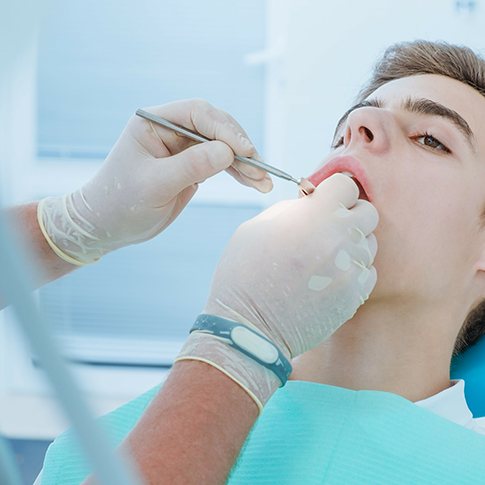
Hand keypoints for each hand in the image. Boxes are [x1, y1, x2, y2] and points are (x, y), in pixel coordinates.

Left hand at [38, 99, 271, 264]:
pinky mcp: (192, 167)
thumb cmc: (122, 202)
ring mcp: (183, 149)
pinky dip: (239, 174)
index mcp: (155, 122)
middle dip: (240, 148)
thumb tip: (228, 152)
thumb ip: (190, 166)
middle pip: (216, 128)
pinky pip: (221, 165)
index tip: (245, 151)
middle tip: (260, 170)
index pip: (197, 114)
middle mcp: (171, 130)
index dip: (225, 130)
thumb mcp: (155, 184)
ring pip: (223, 147)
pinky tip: (255, 183)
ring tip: (264, 182)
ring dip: (245, 163)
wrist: (109, 225)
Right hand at [177, 174, 378, 407]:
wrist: (248, 325)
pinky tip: (329, 277)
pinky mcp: (355, 296)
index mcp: (316, 214)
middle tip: (327, 226)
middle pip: (368, 212)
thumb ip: (293, 209)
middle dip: (349, 214)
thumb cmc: (245, 271)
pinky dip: (353, 270)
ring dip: (352, 243)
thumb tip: (312, 204)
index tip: (323, 201)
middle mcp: (341, 238)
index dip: (333, 190)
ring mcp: (351, 269)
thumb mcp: (259, 226)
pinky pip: (368, 272)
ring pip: (369, 243)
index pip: (347, 184)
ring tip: (324, 256)